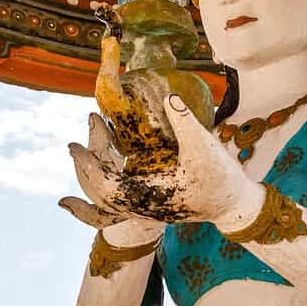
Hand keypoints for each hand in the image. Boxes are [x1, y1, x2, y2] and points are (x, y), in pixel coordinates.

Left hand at [65, 94, 263, 228]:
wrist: (233, 204)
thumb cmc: (220, 178)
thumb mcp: (205, 147)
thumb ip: (186, 121)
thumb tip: (169, 97)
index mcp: (148, 197)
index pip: (106, 186)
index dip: (88, 167)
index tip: (75, 146)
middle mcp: (141, 208)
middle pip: (99, 196)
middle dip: (85, 168)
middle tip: (74, 145)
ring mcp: (144, 209)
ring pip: (105, 203)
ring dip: (90, 181)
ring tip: (79, 155)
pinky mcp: (149, 204)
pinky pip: (114, 208)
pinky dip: (97, 201)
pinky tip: (90, 186)